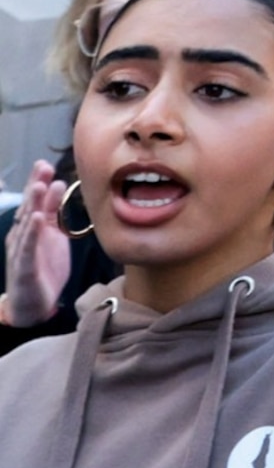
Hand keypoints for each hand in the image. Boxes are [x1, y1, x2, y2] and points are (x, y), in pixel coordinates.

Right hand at [5, 162, 70, 328]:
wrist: (34, 303)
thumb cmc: (44, 267)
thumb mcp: (53, 235)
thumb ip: (53, 213)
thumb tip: (57, 185)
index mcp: (31, 227)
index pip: (33, 202)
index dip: (38, 183)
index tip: (44, 164)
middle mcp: (23, 235)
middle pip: (27, 207)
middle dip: (34, 187)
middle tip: (42, 167)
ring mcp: (21, 249)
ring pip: (26, 224)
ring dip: (32, 204)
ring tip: (39, 186)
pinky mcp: (24, 265)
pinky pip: (27, 246)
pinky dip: (31, 232)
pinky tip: (36, 219)